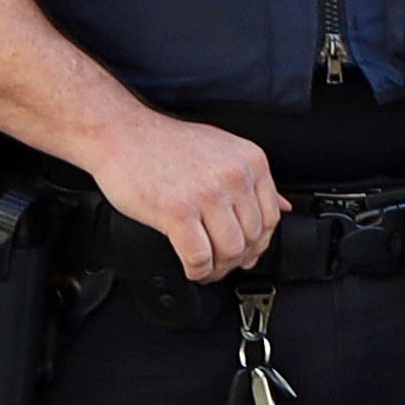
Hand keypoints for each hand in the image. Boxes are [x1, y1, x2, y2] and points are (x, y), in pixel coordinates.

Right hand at [79, 111, 282, 281]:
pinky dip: (198, 271)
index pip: (272, 216)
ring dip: (219, 269)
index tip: (248, 252)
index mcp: (250, 162)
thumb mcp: (222, 150)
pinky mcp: (178, 211)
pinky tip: (192, 269)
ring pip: (231, 251)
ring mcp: (207, 194)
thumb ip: (253, 180)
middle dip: (238, 259)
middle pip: (253, 237)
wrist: (120, 134)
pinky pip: (199, 256)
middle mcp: (234, 177)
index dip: (260, 243)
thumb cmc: (165, 144)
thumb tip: (284, 207)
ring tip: (206, 268)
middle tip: (223, 264)